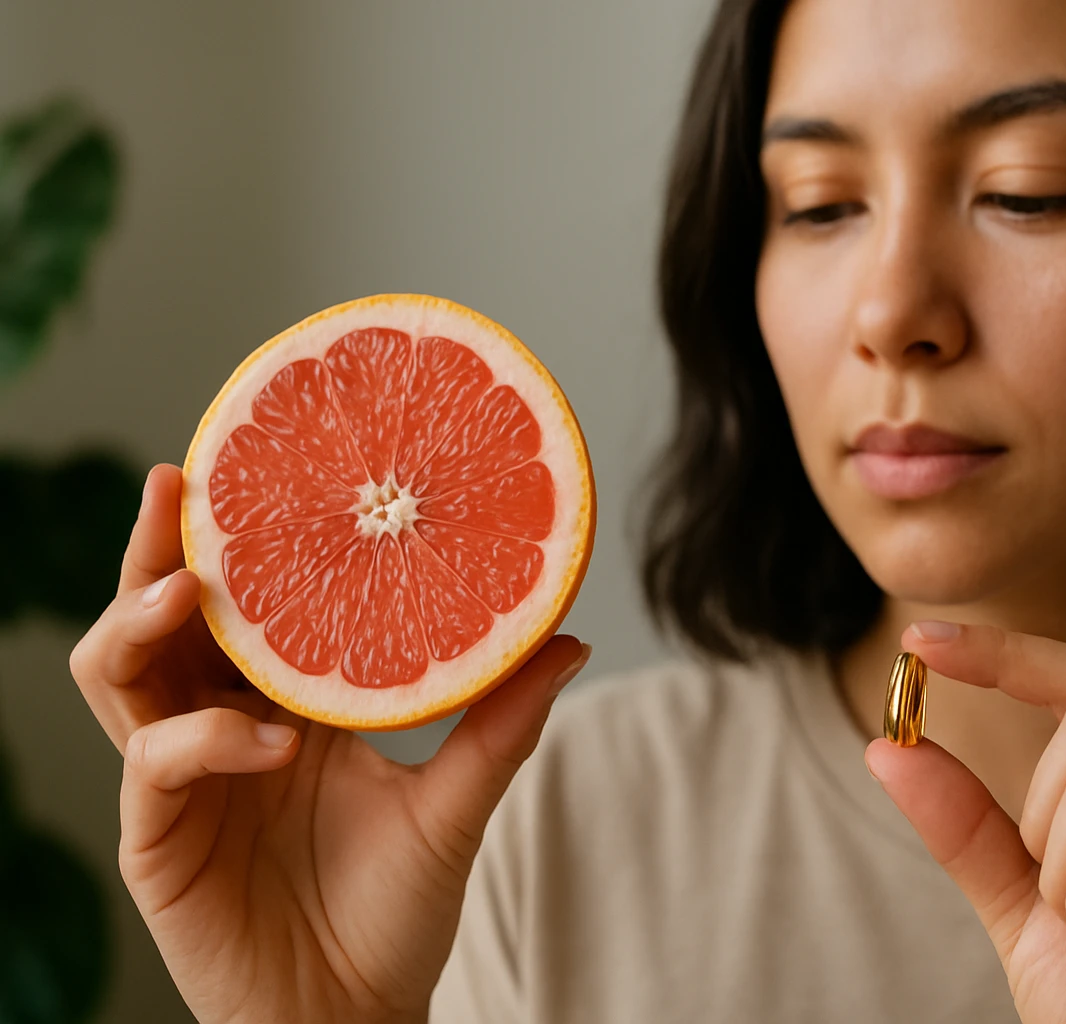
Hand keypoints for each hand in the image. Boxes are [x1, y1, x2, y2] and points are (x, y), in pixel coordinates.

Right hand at [68, 464, 589, 1023]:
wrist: (357, 1019)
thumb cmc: (396, 913)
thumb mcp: (456, 805)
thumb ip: (503, 724)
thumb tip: (570, 639)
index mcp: (284, 706)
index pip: (246, 606)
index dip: (240, 542)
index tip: (259, 466)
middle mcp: (222, 728)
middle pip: (164, 618)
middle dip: (160, 551)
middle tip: (178, 487)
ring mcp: (182, 782)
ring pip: (119, 674)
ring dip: (140, 620)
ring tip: (185, 588)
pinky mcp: (157, 839)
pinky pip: (154, 765)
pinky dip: (202, 741)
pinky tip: (264, 745)